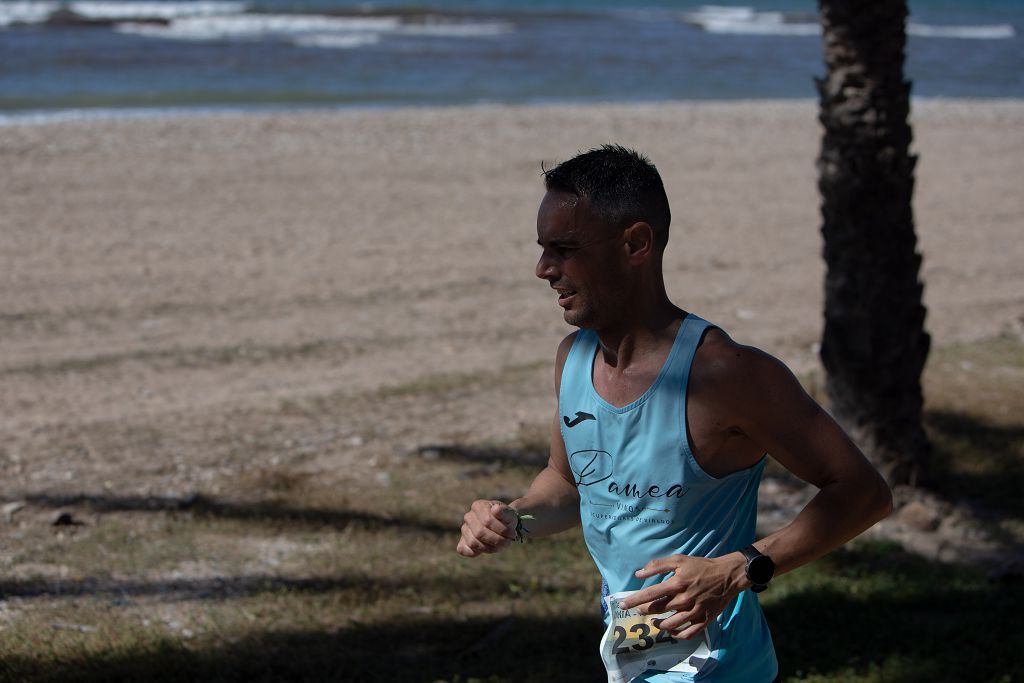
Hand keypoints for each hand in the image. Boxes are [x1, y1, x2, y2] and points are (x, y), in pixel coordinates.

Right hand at [456, 500, 518, 557]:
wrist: (504, 526)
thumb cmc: (506, 520)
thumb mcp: (510, 515)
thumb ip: (505, 512)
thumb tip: (495, 509)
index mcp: (478, 506)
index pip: (487, 520)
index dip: (502, 530)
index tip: (512, 532)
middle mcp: (469, 516)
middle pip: (480, 533)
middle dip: (497, 540)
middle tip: (508, 541)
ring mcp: (465, 529)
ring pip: (473, 542)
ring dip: (490, 547)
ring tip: (501, 545)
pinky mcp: (463, 542)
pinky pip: (463, 549)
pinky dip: (475, 552)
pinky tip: (487, 548)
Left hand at [618, 553, 746, 639]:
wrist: (727, 575)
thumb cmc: (701, 566)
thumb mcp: (679, 559)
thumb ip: (658, 565)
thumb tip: (638, 573)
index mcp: (677, 583)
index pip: (650, 595)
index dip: (634, 600)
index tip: (623, 605)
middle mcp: (684, 599)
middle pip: (658, 610)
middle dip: (645, 611)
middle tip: (639, 610)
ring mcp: (695, 611)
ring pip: (671, 624)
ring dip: (659, 624)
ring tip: (654, 621)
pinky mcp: (704, 620)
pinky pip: (688, 633)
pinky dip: (677, 635)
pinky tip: (670, 631)